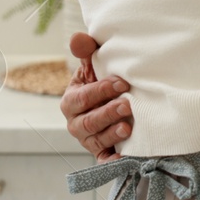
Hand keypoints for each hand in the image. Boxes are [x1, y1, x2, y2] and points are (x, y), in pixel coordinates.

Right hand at [60, 32, 132, 162]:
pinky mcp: (101, 153)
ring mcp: (88, 139)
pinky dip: (112, 161)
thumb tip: (79, 38)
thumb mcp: (93, 65)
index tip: (122, 82)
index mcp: (71, 101)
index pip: (82, 97)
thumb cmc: (102, 81)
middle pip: (87, 122)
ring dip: (111, 134)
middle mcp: (76, 122)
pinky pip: (104, 160)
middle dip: (106, 113)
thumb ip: (86, 51)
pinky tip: (125, 158)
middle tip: (127, 104)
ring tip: (128, 127)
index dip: (100, 90)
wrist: (112, 102)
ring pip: (96, 140)